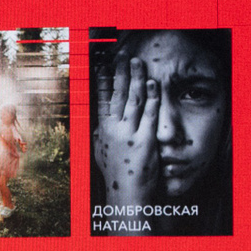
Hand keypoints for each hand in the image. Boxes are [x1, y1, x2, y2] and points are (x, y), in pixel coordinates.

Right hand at [95, 54, 163, 206]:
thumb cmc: (115, 175)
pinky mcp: (144, 140)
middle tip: (123, 57)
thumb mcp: (101, 151)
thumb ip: (101, 135)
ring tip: (138, 63)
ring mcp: (128, 134)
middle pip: (117, 95)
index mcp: (102, 131)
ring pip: (132, 100)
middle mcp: (113, 130)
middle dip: (120, 73)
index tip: (103, 66)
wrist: (125, 193)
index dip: (103, 81)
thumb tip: (98, 122)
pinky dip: (151, 97)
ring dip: (136, 78)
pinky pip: (149, 113)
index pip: (101, 100)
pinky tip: (152, 84)